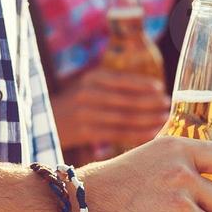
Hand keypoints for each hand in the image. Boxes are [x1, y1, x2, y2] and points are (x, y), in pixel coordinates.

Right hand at [52, 68, 170, 149]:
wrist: (45, 119)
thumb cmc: (76, 101)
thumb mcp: (89, 84)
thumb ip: (113, 85)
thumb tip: (150, 90)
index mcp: (91, 77)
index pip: (122, 80)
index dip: (143, 84)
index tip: (160, 88)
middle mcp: (88, 93)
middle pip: (126, 99)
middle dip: (150, 103)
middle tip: (167, 104)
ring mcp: (86, 114)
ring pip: (124, 118)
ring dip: (147, 119)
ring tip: (163, 118)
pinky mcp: (85, 132)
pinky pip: (117, 133)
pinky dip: (136, 134)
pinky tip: (151, 133)